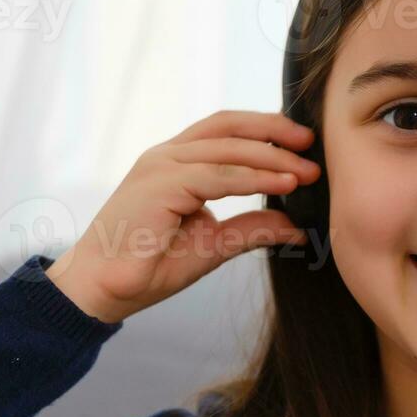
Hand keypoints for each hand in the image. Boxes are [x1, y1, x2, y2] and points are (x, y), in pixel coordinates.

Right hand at [46, 110, 319, 322]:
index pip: (226, 131)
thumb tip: (294, 226)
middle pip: (229, 126)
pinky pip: (216, 175)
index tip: (304, 144)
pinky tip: (283, 184)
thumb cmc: (147, 266)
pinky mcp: (159, 184)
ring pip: (227, 148)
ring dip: (272, 157)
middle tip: (314, 145)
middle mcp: (167, 156)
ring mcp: (160, 166)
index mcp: (175, 163)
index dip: (266, 131)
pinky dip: (254, 178)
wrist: (102, 290)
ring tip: (307, 172)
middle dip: (275, 132)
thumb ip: (250, 228)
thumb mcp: (213, 244)